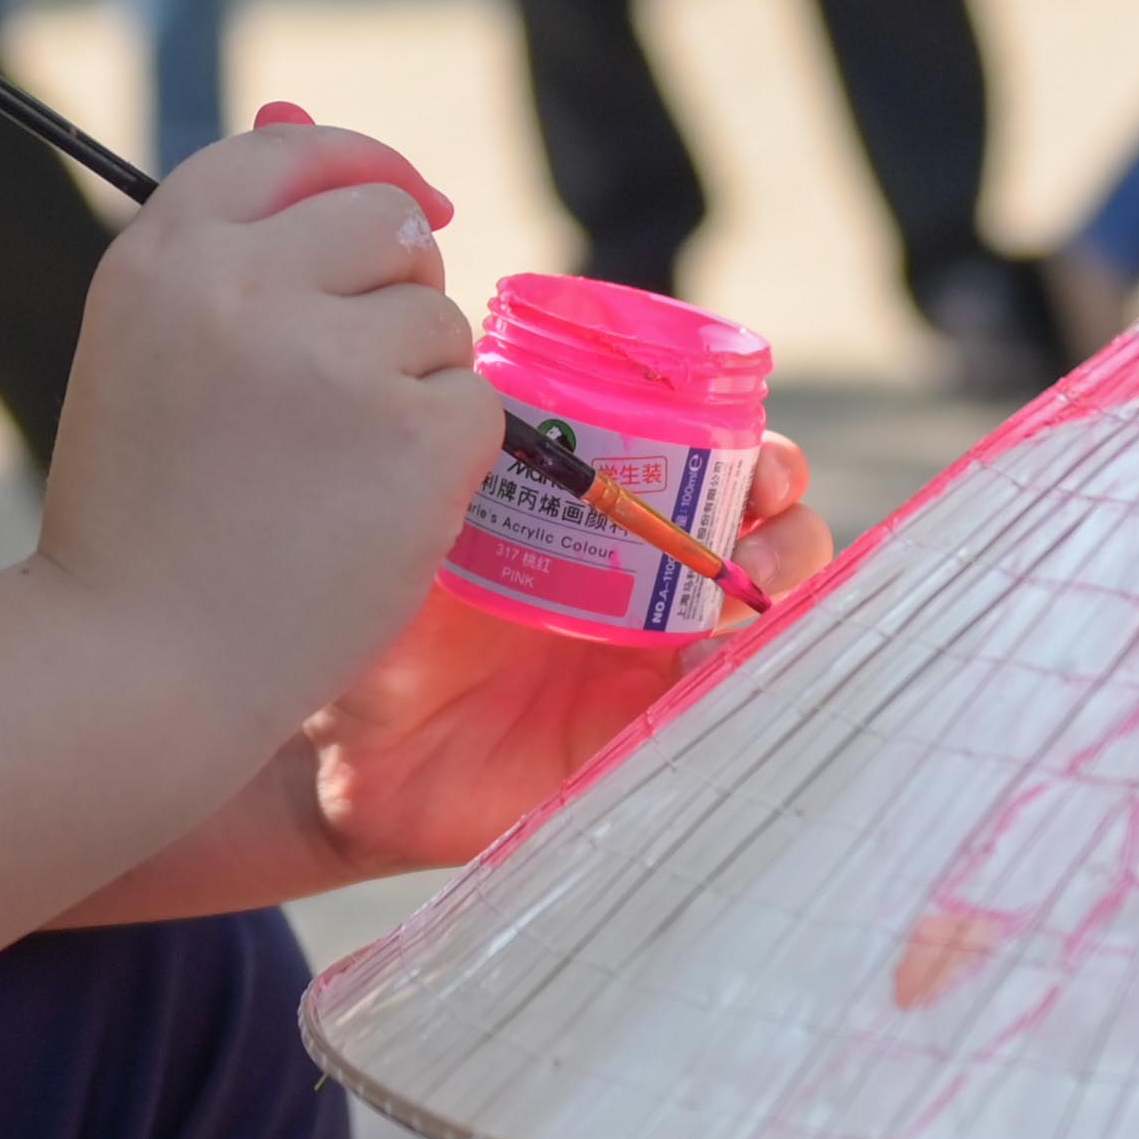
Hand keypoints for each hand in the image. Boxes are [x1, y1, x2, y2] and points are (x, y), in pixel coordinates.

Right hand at [36, 109, 493, 727]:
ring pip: (439, 322)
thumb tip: (322, 128)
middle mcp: (244, 282)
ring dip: (413, 388)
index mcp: (165, 252)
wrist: (136, 660)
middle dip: (397, 289)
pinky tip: (367, 512)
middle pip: (388, 224)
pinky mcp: (411, 433)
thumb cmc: (143, 515)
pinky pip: (474, 407)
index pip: (290, 151)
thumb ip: (234, 251)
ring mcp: (332, 357)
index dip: (359, 167)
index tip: (406, 204)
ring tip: (329, 471)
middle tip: (352, 384)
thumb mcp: (149, 348)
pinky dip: (442, 460)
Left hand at [296, 434, 830, 877]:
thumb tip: (484, 391)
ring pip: (756, 616)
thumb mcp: (421, 535)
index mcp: (603, 517)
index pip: (705, 468)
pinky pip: (714, 708)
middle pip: (759, 536)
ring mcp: (649, 660)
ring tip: (743, 586)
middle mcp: (643, 582)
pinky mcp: (637, 733)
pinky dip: (730, 680)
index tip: (748, 445)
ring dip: (776, 589)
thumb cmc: (384, 624)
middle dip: (785, 517)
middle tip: (761, 513)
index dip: (747, 451)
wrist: (354, 747)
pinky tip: (705, 665)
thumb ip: (463, 470)